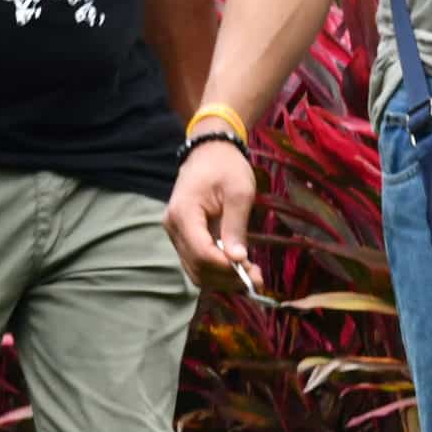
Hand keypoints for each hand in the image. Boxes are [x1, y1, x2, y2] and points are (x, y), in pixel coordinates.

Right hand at [166, 141, 260, 292]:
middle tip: (258, 279)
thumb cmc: (226, 167)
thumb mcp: (239, 191)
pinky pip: (197, 263)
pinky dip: (217, 271)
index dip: (226, 267)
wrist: (209, 151)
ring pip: (195, 270)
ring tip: (252, 275)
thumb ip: (236, 225)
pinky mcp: (184, 238)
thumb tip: (238, 259)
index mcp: (184, 213)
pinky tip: (239, 269)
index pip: (201, 252)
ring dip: (223, 279)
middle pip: (197, 267)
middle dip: (227, 278)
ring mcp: (176, 234)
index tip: (253, 271)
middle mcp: (173, 227)